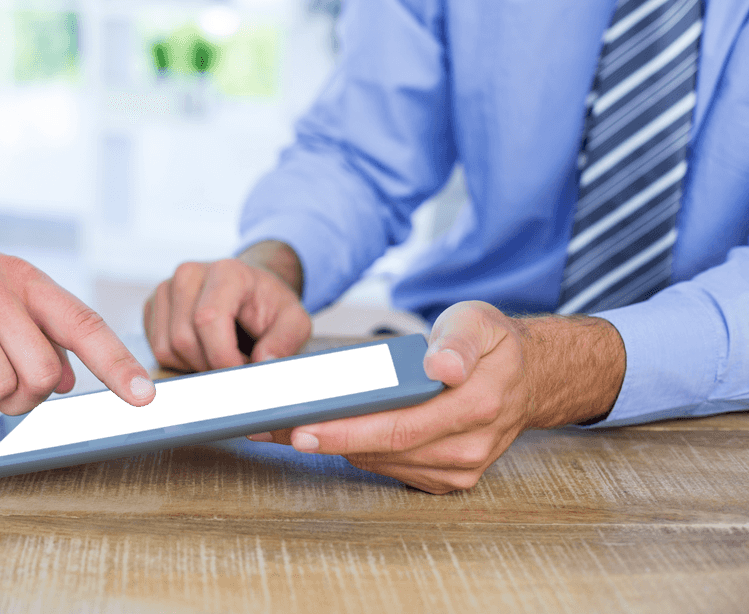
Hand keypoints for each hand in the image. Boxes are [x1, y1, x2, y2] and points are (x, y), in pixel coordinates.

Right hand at [144, 241, 310, 370]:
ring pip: (166, 349)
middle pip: (184, 339)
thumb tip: (263, 363)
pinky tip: (203, 353)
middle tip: (237, 367)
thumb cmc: (271, 307)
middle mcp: (188, 273)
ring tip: (223, 358)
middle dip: (211, 366)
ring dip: (195, 367)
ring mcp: (165, 288)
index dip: (223, 358)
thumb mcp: (295, 321)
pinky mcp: (152, 306)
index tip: (243, 373)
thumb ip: (285, 341)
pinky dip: (181, 362)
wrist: (250, 291)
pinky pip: (157, 350)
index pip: (208, 320)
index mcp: (226, 271)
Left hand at [247, 301, 625, 493]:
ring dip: (334, 449)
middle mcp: (470, 445)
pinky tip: (327, 437)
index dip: (348, 431)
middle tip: (273, 430)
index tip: (303, 429)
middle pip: (384, 450)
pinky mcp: (451, 479)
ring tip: (285, 430)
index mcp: (477, 403)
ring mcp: (462, 468)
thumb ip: (460, 340)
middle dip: (324, 440)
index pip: (401, 426)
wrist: (527, 378)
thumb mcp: (479, 321)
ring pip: (384, 463)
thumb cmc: (492, 344)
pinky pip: (394, 469)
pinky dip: (358, 454)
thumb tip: (442, 366)